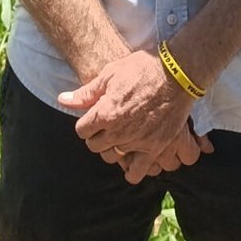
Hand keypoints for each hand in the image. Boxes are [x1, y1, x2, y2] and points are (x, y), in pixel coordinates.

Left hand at [60, 53, 212, 182]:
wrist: (177, 72)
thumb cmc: (142, 68)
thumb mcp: (111, 74)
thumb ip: (86, 93)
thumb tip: (63, 100)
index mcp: (105, 113)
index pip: (82, 130)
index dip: (87, 123)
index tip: (94, 117)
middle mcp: (118, 131)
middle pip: (94, 146)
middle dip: (97, 135)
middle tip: (107, 126)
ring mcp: (137, 142)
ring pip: (112, 158)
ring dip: (112, 149)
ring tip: (119, 138)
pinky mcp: (155, 148)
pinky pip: (136, 172)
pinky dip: (131, 170)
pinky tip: (131, 160)